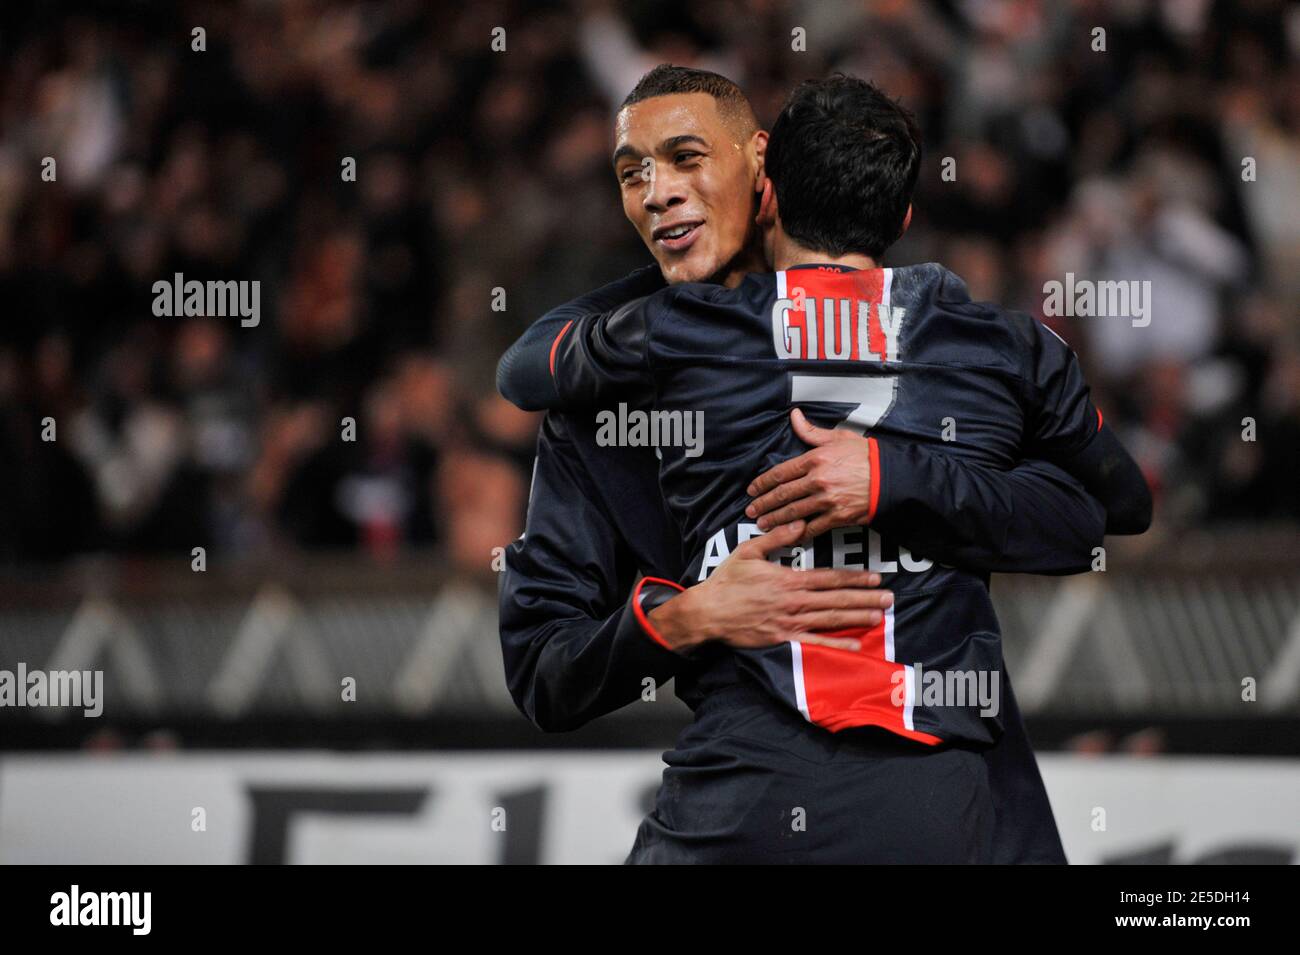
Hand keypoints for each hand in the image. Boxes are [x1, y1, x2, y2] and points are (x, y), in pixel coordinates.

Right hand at [648, 519, 892, 653]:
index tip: (876, 578)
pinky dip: (836, 644)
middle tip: (890, 599)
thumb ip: (776, 538)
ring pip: (831, 619)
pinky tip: (855, 644)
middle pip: (837, 599)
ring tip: (879, 616)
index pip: (829, 578)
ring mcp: (791, 622)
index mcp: (789, 579)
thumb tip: (799, 523)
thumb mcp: (748, 552)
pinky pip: (815, 642)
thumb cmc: (727, 581)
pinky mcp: (784, 638)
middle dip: (865, 598)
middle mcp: (795, 601)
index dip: (854, 578)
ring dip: (857, 617)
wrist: (709, 612)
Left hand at [745, 408, 873, 537]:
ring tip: (762, 524)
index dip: (762, 483)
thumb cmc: (867, 456)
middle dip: (764, 504)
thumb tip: (795, 416)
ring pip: (793, 512)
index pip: (780, 473)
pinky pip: (813, 527)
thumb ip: (812, 432)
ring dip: (775, 520)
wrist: (892, 477)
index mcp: (815, 459)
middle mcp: (817, 480)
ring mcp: (827, 500)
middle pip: (782, 495)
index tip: (752, 490)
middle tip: (752, 511)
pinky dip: (799, 533)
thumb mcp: (839, 437)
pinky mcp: (837, 517)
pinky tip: (788, 535)